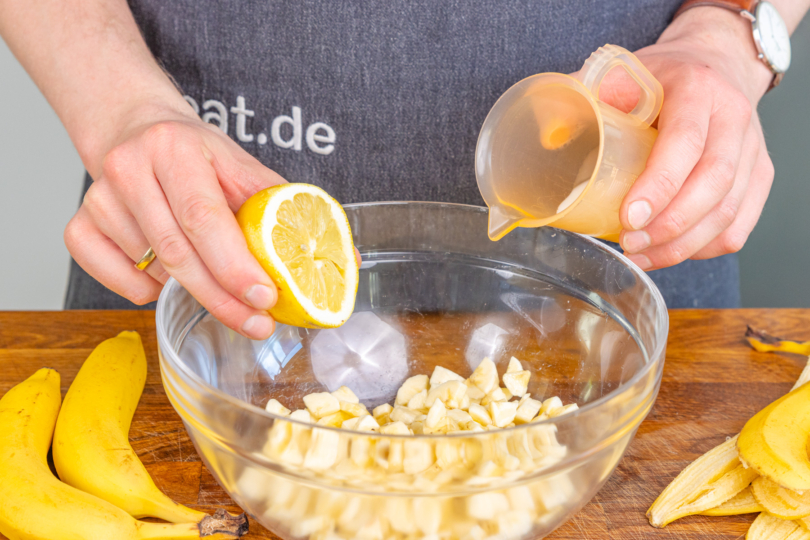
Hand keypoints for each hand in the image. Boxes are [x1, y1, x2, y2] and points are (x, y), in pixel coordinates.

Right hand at [65, 104, 286, 339]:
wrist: (136, 133)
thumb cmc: (194, 154)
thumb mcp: (237, 163)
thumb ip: (269, 201)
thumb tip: (307, 247)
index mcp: (174, 148)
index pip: (204, 217)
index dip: (234, 265)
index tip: (265, 297)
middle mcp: (129, 169)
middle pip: (177, 253)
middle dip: (223, 298)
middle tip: (256, 323)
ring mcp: (98, 199)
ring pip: (151, 270)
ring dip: (190, 287)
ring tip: (214, 277)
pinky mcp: (78, 225)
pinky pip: (117, 279)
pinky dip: (145, 289)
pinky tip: (166, 274)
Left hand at [600, 9, 776, 269]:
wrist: (715, 63)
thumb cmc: (661, 76)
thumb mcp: (619, 72)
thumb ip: (582, 96)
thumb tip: (548, 137)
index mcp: (698, 87)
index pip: (687, 142)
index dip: (660, 185)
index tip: (629, 217)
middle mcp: (734, 116)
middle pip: (714, 184)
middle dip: (669, 225)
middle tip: (630, 243)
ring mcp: (753, 148)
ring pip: (728, 211)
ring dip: (683, 244)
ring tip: (642, 255)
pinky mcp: (759, 175)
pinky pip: (740, 224)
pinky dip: (704, 247)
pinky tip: (670, 251)